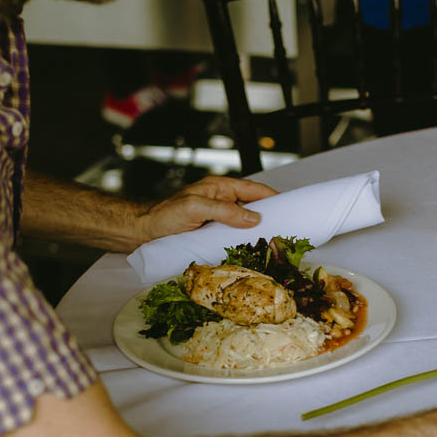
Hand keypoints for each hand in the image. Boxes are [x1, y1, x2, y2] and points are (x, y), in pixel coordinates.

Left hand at [140, 176, 276, 242]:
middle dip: (270, 215)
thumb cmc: (164, 216)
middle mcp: (222, 200)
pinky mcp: (213, 231)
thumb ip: (225, 211)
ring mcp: (218, 216)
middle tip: (287, 229)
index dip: (273, 198)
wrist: (144, 231)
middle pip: (253, 206)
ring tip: (274, 242)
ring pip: (245, 221)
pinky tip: (252, 249)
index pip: (254, 190)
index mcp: (220, 187)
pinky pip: (235, 234)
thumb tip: (254, 218)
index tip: (292, 208)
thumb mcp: (195, 209)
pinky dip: (245, 240)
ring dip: (257, 231)